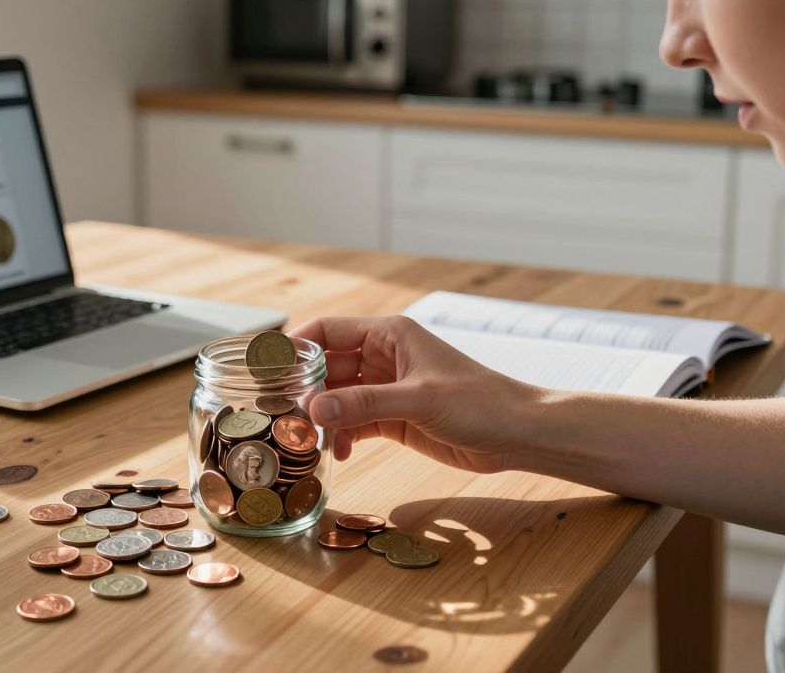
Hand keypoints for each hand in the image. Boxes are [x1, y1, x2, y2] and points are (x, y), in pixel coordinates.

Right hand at [287, 315, 540, 473]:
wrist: (517, 435)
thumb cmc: (479, 402)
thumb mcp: (419, 400)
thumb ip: (364, 404)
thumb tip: (314, 408)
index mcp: (389, 335)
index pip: (327, 330)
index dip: (295, 346)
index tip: (267, 368)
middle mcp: (383, 358)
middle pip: (327, 367)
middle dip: (303, 389)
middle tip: (278, 412)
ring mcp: (387, 389)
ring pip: (337, 398)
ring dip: (320, 417)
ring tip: (304, 439)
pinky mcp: (394, 419)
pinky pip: (353, 423)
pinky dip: (340, 436)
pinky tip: (334, 454)